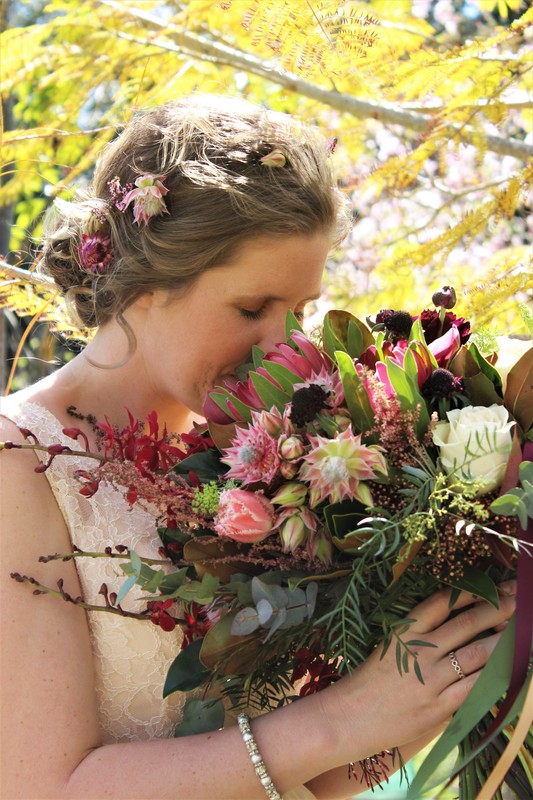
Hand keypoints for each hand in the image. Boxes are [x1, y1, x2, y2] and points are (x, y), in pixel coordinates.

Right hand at [324, 581, 515, 759]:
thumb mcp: (388, 648)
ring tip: (522, 633)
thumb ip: (418, 637)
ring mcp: (430, 680)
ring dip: (504, 642)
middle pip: (466, 623)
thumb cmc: (367, 682)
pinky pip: (474, 689)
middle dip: (497, 609)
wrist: (349, 718)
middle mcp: (419, 651)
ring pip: (477, 654)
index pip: (442, 603)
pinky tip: (509, 671)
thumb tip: (456, 624)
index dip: (471, 591)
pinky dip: (495, 678)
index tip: (493, 585)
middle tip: (518, 599)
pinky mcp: (438, 708)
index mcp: (404, 632)